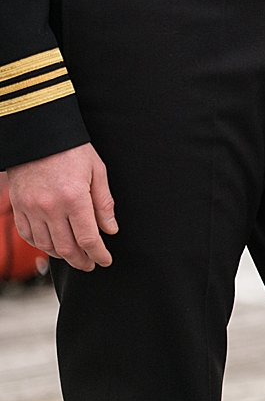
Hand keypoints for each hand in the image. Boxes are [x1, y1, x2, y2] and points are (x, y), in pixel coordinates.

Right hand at [7, 143, 116, 270]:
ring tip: (75, 256)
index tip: (105, 261)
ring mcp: (31, 208)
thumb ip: (104, 203)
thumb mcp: (97, 171)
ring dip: (62, 256)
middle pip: (66, 247)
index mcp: (74, 198)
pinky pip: (28, 235)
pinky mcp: (18, 207)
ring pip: (46, 245)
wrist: (39, 136)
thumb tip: (111, 229)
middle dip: (81, 261)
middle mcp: (50, 207)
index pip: (88, 238)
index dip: (99, 254)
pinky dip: (41, 245)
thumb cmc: (72, 151)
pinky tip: (53, 245)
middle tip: (91, 265)